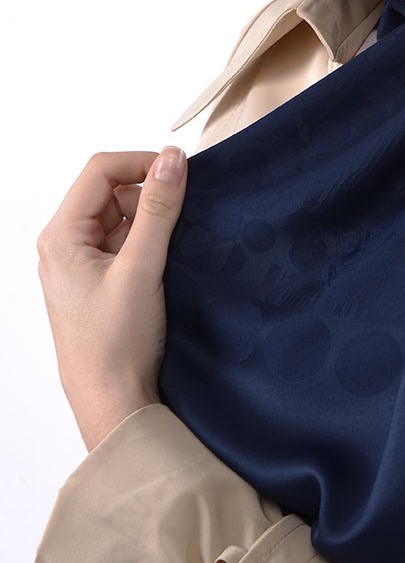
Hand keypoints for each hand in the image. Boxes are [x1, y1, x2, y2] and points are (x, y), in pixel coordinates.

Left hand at [37, 148, 187, 451]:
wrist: (112, 401)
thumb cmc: (115, 344)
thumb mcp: (141, 268)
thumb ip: (158, 210)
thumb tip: (173, 161)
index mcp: (61, 236)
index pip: (100, 170)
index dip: (141, 163)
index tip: (180, 171)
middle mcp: (65, 244)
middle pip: (110, 190)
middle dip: (148, 193)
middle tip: (183, 213)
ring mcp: (81, 263)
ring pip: (120, 216)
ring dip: (151, 219)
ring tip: (175, 243)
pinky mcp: (99, 280)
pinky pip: (125, 241)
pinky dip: (149, 240)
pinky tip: (167, 258)